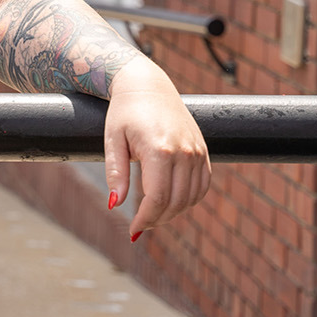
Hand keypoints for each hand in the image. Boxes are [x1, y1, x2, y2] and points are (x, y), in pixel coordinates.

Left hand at [103, 60, 211, 239]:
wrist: (148, 86)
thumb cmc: (124, 112)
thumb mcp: (112, 140)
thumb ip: (115, 173)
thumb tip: (115, 205)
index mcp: (160, 149)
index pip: (158, 198)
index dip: (146, 218)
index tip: (133, 230)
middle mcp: (184, 152)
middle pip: (176, 201)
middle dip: (157, 219)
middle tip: (140, 225)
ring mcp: (197, 152)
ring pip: (191, 197)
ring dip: (173, 212)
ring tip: (152, 214)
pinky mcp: (204, 152)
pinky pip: (202, 186)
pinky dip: (188, 200)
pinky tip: (171, 202)